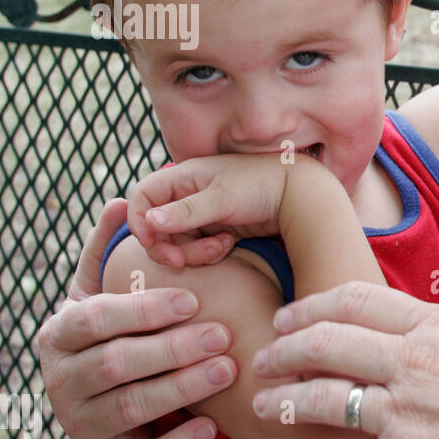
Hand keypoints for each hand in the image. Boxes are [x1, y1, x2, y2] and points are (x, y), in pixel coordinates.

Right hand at [33, 198, 238, 438]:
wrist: (103, 399)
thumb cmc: (114, 333)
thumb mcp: (103, 290)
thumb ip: (108, 249)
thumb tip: (122, 203)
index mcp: (58, 334)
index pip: (96, 318)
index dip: (144, 309)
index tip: (193, 299)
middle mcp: (60, 381)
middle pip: (116, 364)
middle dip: (172, 349)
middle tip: (223, 335)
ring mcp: (80, 424)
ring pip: (131, 407)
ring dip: (182, 388)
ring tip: (228, 369)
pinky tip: (211, 428)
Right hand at [127, 154, 297, 266]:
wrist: (298, 197)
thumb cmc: (261, 187)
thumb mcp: (224, 199)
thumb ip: (187, 212)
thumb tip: (150, 222)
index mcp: (182, 177)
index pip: (142, 199)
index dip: (140, 223)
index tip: (153, 244)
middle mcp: (187, 195)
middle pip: (157, 229)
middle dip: (171, 247)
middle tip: (185, 261)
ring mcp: (200, 214)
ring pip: (178, 243)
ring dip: (195, 253)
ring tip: (223, 246)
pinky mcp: (215, 229)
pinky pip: (198, 249)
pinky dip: (209, 253)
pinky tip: (230, 244)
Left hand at [250, 282, 438, 438]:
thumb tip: (407, 338)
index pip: (354, 301)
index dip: (311, 306)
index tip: (290, 316)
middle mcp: (415, 362)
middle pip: (326, 342)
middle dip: (284, 348)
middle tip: (265, 357)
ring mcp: (407, 413)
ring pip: (321, 398)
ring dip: (283, 400)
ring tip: (265, 405)